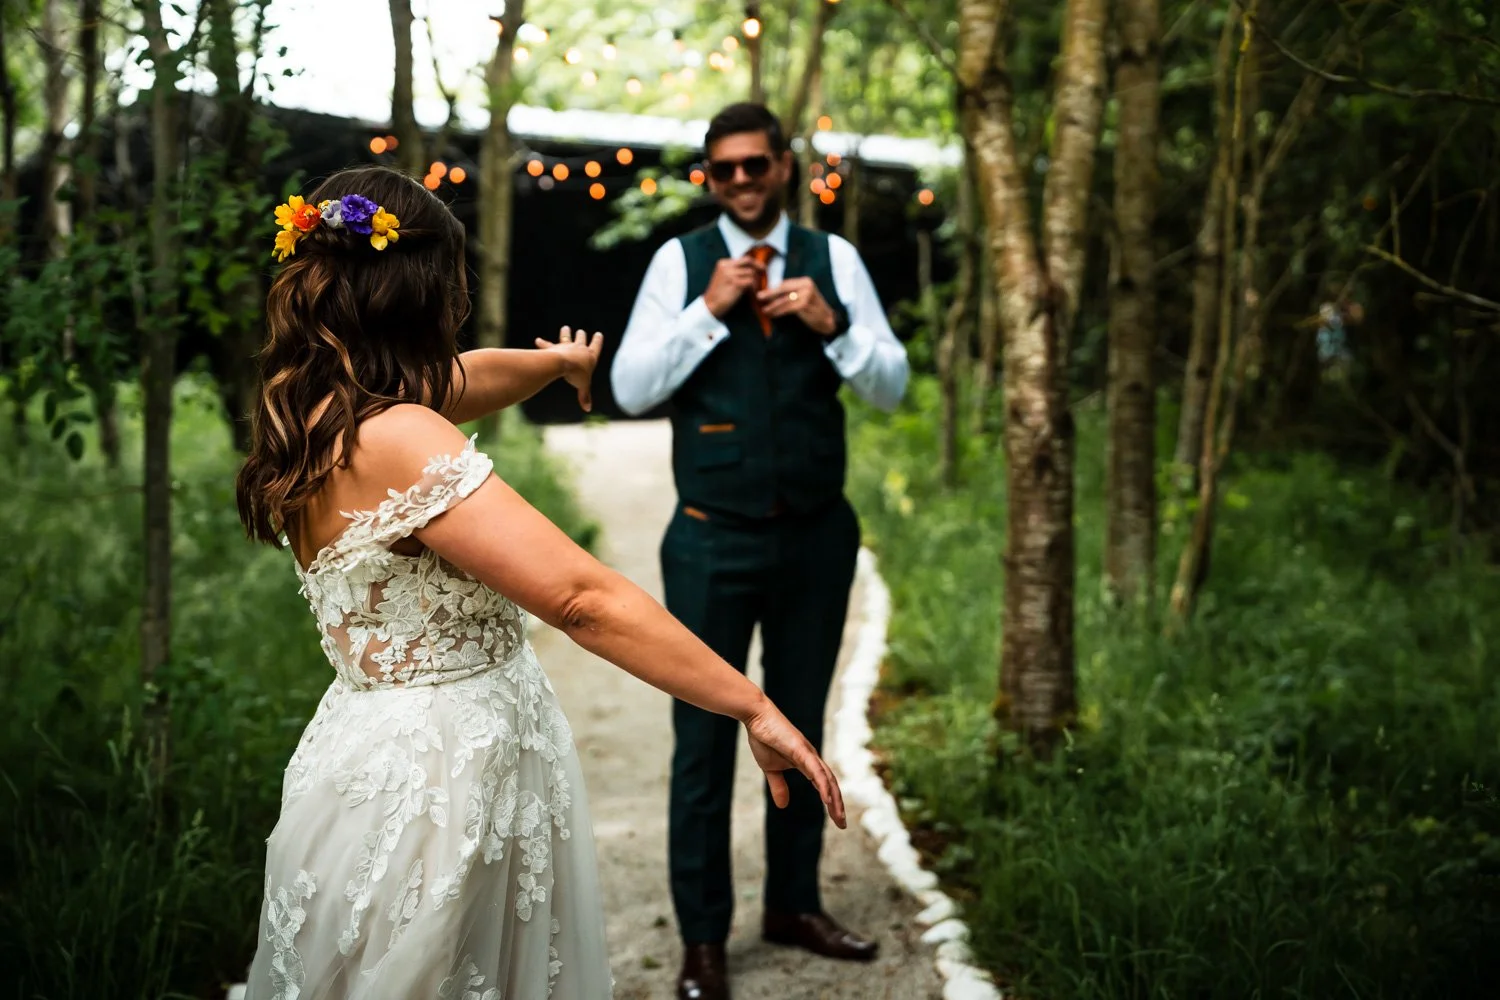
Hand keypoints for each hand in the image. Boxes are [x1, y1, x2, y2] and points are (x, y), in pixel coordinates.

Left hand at [534, 326, 603, 411]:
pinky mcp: (554, 348)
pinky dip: (542, 343)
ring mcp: (566, 347)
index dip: (597, 340)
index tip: (598, 334)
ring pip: (566, 337)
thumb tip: (588, 409)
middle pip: (581, 339)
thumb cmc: (576, 375)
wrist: (562, 364)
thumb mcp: (583, 386)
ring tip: (565, 328)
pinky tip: (537, 340)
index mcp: (590, 356)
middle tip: (581, 331)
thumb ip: (585, 396)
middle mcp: (579, 348)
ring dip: (566, 333)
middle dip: (581, 336)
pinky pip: (547, 345)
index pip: (596, 346)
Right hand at [703, 255, 765, 318]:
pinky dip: (754, 287)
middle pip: (748, 261)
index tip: (761, 267)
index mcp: (723, 263)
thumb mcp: (723, 277)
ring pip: (751, 272)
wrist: (710, 306)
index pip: (743, 258)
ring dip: (756, 280)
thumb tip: (750, 268)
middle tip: (764, 271)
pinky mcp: (735, 284)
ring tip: (755, 288)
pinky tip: (753, 293)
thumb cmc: (718, 294)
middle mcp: (726, 266)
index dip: (754, 262)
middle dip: (758, 266)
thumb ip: (733, 270)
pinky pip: (751, 281)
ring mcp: (730, 274)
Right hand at [744, 700, 847, 828]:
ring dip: (834, 798)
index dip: (832, 802)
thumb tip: (783, 806)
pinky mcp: (801, 749)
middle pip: (831, 784)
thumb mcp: (771, 769)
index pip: (824, 784)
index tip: (836, 819)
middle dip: (837, 804)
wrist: (756, 717)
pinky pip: (815, 770)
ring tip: (838, 816)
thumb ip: (778, 786)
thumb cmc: (764, 739)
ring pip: (827, 778)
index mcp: (806, 763)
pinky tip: (827, 799)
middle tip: (842, 824)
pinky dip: (823, 784)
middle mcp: (812, 758)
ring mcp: (808, 753)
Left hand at [757, 277, 838, 335]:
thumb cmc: (813, 309)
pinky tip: (772, 314)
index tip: (763, 292)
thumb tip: (772, 292)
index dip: (773, 289)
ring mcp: (806, 295)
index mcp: (805, 281)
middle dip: (770, 294)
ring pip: (784, 300)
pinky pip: (787, 308)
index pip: (785, 284)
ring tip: (764, 309)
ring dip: (772, 305)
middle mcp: (806, 285)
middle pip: (783, 289)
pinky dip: (778, 311)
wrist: (828, 320)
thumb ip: (792, 292)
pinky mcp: (804, 305)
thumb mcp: (804, 296)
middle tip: (758, 297)